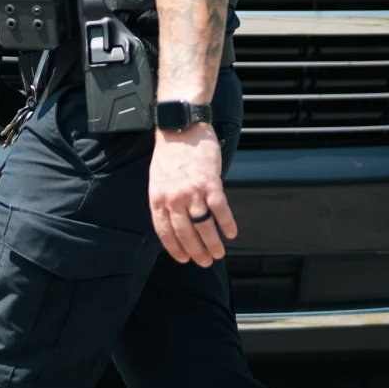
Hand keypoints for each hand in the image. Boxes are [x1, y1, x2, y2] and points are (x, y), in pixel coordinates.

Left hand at [149, 124, 237, 265]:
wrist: (181, 126)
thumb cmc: (170, 151)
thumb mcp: (157, 178)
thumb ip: (164, 199)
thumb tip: (175, 219)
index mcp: (158, 198)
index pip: (165, 232)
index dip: (175, 249)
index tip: (184, 259)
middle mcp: (173, 199)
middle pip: (185, 233)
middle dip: (196, 251)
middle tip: (205, 262)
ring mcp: (192, 192)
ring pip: (203, 226)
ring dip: (212, 243)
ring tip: (218, 253)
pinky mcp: (210, 183)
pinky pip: (220, 210)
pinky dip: (226, 224)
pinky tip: (231, 233)